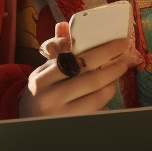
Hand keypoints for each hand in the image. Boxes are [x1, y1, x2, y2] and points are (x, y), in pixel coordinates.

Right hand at [17, 22, 132, 117]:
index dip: (102, 51)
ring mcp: (63, 115)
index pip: (75, 61)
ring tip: (116, 75)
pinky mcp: (74, 124)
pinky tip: (107, 90)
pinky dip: (105, 98)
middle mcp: (51, 98)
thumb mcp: (42, 70)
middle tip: (125, 58)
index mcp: (42, 79)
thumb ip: (56, 49)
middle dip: (113, 66)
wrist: (26, 121)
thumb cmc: (40, 91)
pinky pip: (97, 110)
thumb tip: (65, 26)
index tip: (118, 44)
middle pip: (91, 78)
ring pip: (97, 96)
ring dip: (112, 83)